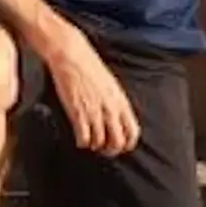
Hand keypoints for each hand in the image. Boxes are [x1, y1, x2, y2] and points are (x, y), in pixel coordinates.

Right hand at [43, 26, 140, 157]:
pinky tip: (79, 138)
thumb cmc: (90, 67)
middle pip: (117, 142)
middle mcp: (111, 109)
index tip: (120, 147)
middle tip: (102, 149)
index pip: (133, 133)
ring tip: (89, 141)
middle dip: (110, 150)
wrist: (72, 55)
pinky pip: (84, 138)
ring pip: (99, 143)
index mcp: (121, 102)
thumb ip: (117, 103)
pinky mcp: (78, 113)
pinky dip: (82, 142)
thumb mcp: (111, 85)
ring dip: (94, 145)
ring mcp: (95, 112)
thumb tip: (118, 119)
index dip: (127, 144)